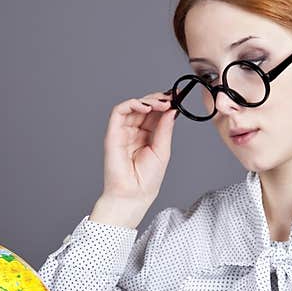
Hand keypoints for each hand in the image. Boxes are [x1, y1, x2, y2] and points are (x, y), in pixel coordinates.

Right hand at [101, 88, 176, 210]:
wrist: (133, 195)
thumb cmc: (147, 180)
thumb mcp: (162, 150)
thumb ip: (165, 129)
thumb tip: (171, 110)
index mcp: (148, 135)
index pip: (156, 113)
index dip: (166, 102)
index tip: (178, 95)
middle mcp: (135, 131)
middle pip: (146, 106)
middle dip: (159, 99)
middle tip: (172, 98)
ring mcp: (123, 131)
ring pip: (133, 106)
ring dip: (148, 100)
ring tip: (162, 103)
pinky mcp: (113, 133)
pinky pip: (119, 111)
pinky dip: (132, 104)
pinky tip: (146, 107)